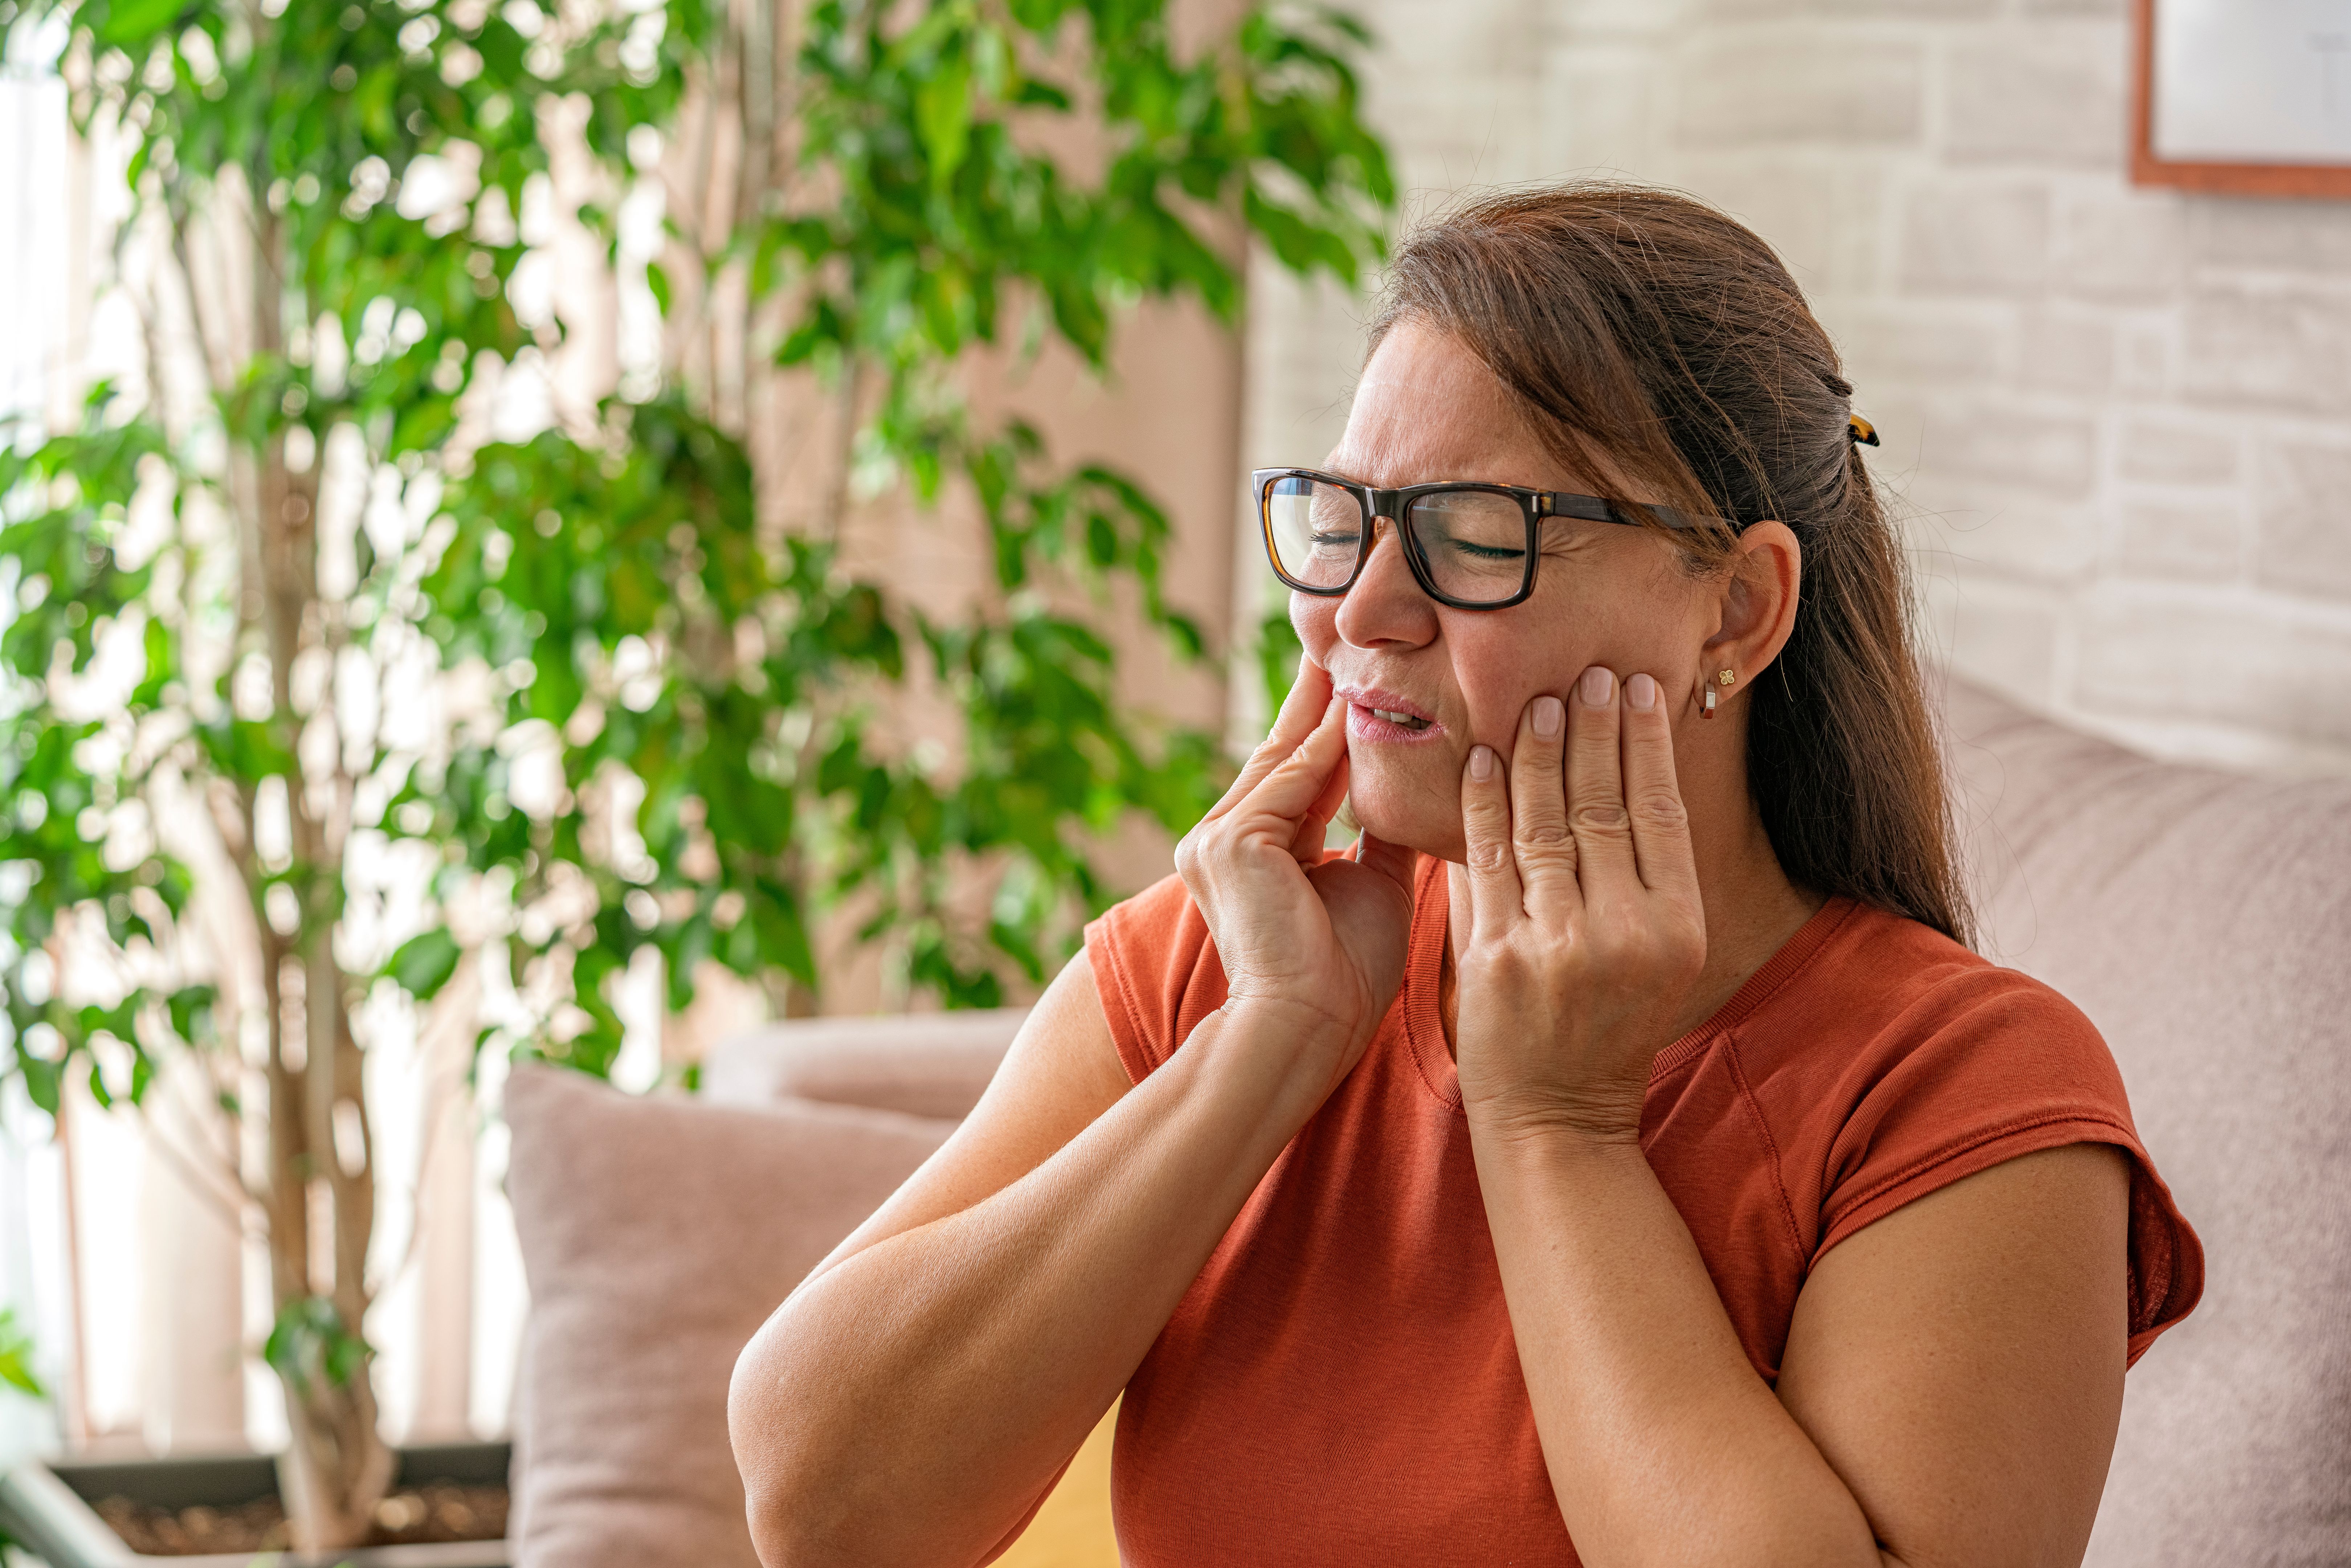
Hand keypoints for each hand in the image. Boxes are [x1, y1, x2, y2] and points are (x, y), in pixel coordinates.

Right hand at [1173, 656, 1417, 1090]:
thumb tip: (1420, 790)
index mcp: (1248, 851)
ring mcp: (1216, 838)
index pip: (1293, 772)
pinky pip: (1293, 780)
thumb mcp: (1372, 886)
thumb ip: (1382, 834)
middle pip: (1282, 751)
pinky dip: (1330, 745)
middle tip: (1348, 635)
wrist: (1306, 1032)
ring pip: (1288, 758)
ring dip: (1330, 706)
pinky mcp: (1230, 843)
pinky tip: (1359, 703)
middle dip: (1318, 696)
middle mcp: (1219, 837)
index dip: (1324, 725)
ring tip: (1363, 649)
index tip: (1356, 677)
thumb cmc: (1342, 976)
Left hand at [1448, 666, 1706, 1143]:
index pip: (1661, 812)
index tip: (1636, 688)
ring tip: (1537, 700)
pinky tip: (1479, 757)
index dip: (1647, 744)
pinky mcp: (1497, 958)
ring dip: (1539, 752)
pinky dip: (1482, 803)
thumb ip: (1640, 877)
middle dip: (1594, 731)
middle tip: (1587, 672)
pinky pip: (1487, 860)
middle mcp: (1625, 933)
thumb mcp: (1653, 957)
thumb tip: (1623, 772)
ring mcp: (1558, 946)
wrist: (1556, 1119)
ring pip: (1546, 822)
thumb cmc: (1605, 1029)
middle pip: (1605, 805)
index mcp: (1676, 929)